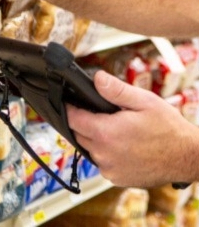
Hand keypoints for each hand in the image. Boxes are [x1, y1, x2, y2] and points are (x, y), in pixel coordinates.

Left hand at [67, 70, 198, 187]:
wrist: (188, 158)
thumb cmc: (169, 129)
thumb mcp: (144, 101)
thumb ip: (116, 90)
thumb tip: (97, 78)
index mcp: (105, 132)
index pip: (72, 119)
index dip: (70, 109)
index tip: (71, 102)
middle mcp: (103, 153)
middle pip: (78, 134)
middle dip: (84, 122)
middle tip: (99, 114)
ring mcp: (108, 168)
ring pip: (89, 149)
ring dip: (95, 139)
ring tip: (113, 130)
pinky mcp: (115, 178)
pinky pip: (101, 162)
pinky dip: (106, 153)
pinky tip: (121, 146)